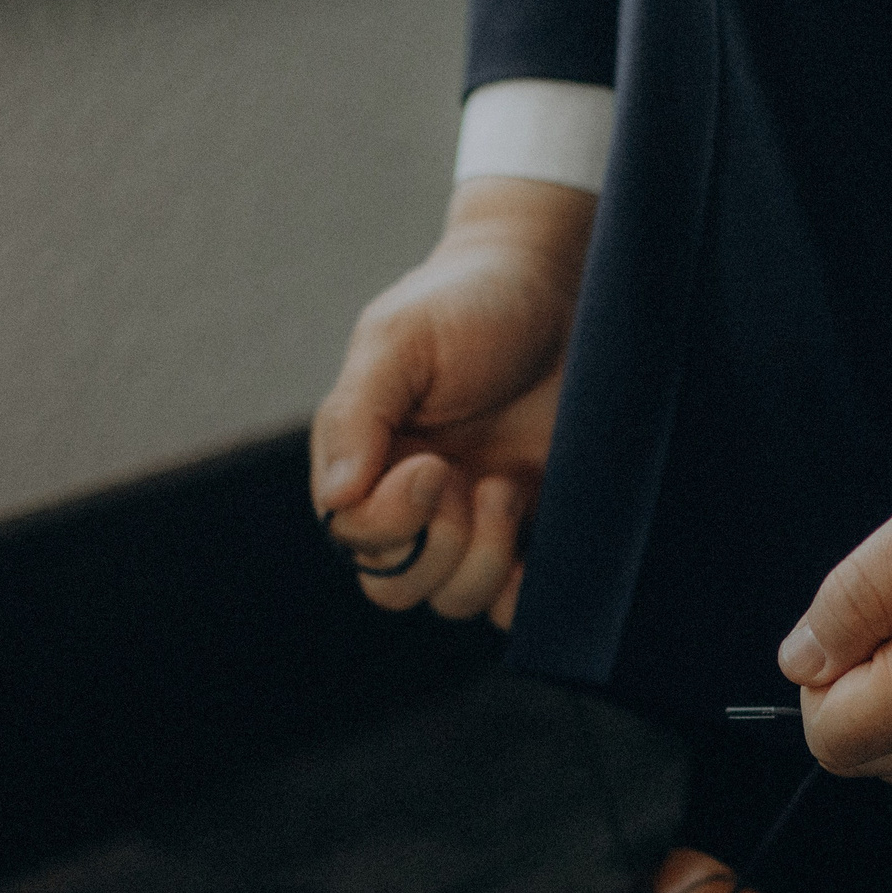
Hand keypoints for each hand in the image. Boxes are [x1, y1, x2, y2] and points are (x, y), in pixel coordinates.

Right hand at [312, 177, 597, 625]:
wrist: (558, 288)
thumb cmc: (470, 303)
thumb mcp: (400, 340)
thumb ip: (356, 415)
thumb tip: (334, 499)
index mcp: (365, 459)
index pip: (352, 535)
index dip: (392, 520)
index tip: (434, 466)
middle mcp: (412, 501)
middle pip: (394, 585)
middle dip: (437, 548)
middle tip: (474, 480)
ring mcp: (472, 521)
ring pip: (451, 599)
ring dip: (483, 561)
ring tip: (508, 487)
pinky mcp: (530, 529)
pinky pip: (511, 604)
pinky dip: (519, 600)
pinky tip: (532, 560)